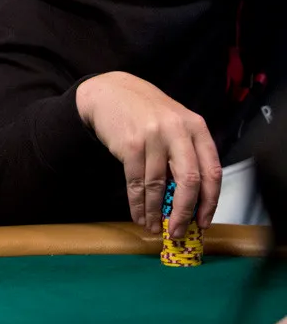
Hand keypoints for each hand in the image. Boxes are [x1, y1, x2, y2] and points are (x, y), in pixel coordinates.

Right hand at [76, 72, 221, 237]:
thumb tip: (191, 201)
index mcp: (196, 128)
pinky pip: (136, 182)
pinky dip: (138, 203)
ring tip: (154, 227)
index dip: (210, 202)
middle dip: (185, 212)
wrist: (110, 92)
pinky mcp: (130, 145)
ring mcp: (153, 138)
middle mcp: (178, 131)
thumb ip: (187, 154)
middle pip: (190, 181)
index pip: (212, 171)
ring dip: (156, 212)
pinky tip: (139, 214)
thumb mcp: (175, 125)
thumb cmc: (146, 113)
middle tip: (179, 231)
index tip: (203, 223)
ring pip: (159, 185)